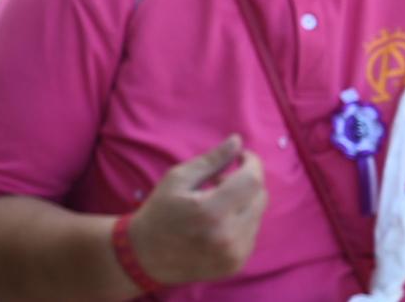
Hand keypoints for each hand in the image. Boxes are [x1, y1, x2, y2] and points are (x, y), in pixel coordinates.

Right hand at [126, 135, 266, 284]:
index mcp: (212, 213)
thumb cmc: (159, 212)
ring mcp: (234, 255)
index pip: (253, 180)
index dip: (252, 162)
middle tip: (220, 179)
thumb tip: (237, 141)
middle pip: (260, 196)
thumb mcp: (179, 178)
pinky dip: (242, 220)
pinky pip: (252, 231)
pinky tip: (219, 220)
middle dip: (246, 181)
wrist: (144, 258)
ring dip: (244, 201)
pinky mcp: (235, 265)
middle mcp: (228, 237)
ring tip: (216, 200)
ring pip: (258, 213)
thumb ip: (212, 159)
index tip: (241, 155)